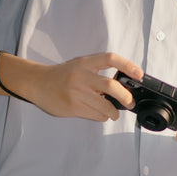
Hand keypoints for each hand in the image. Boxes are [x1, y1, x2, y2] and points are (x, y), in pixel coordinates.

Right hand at [21, 52, 142, 121]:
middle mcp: (81, 76)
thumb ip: (97, 71)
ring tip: (113, 112)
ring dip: (113, 112)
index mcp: (85, 62)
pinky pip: (95, 115)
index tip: (139, 74)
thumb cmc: (62, 75)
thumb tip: (123, 86)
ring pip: (105, 106)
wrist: (37, 83)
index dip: (127, 65)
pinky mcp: (72, 107)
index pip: (110, 59)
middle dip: (125, 97)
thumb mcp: (79, 65)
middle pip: (111, 86)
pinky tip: (99, 114)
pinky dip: (102, 116)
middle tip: (129, 102)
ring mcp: (76, 92)